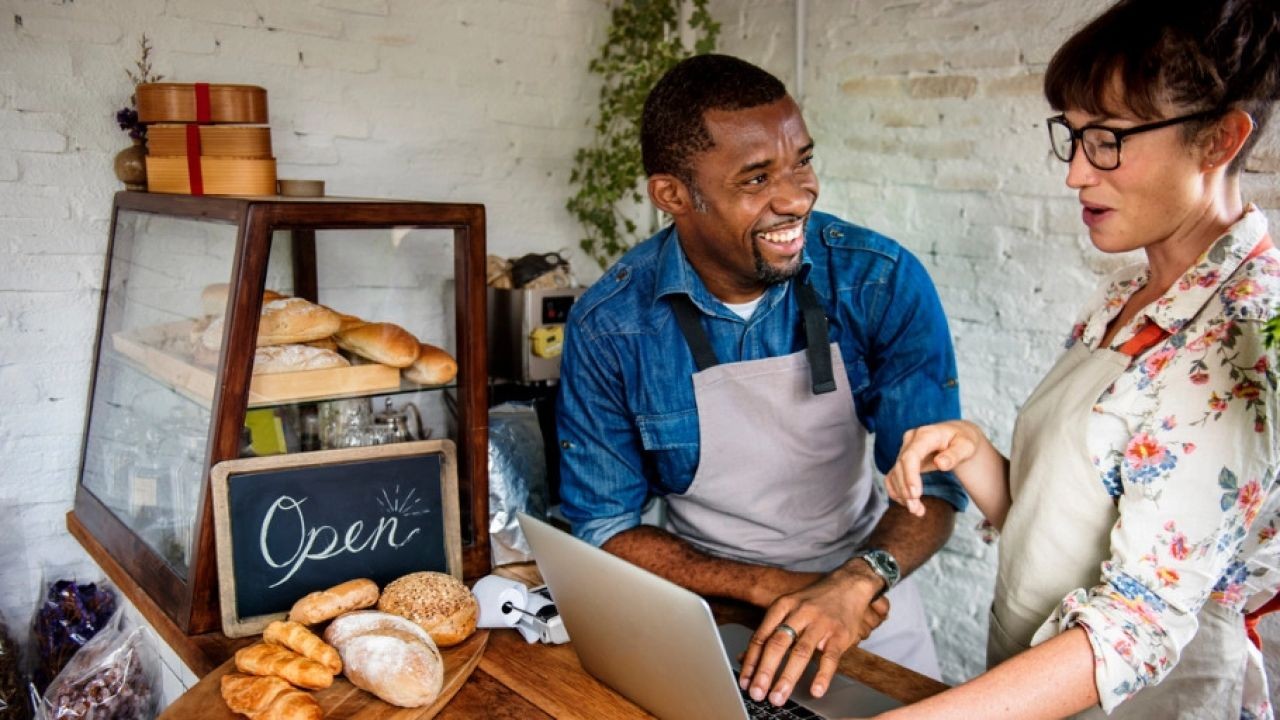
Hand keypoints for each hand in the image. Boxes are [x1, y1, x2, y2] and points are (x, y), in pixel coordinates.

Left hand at [737, 566, 888, 706]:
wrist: (849, 584)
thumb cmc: (814, 600)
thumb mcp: (788, 608)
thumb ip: (768, 632)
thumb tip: (743, 658)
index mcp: (782, 606)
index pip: (762, 636)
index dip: (751, 661)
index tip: (745, 681)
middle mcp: (800, 613)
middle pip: (778, 643)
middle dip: (765, 671)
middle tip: (757, 692)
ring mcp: (821, 623)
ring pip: (801, 652)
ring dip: (787, 677)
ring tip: (778, 696)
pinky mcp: (840, 634)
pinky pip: (830, 657)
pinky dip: (823, 675)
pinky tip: (815, 690)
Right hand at [886, 421, 982, 516]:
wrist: (957, 436)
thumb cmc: (963, 441)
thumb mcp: (966, 446)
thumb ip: (955, 455)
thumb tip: (940, 464)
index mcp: (925, 435)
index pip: (910, 456)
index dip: (910, 476)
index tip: (916, 495)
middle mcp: (910, 441)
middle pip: (900, 467)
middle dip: (905, 490)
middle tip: (916, 510)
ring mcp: (904, 450)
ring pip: (895, 474)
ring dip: (902, 494)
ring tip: (917, 511)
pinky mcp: (903, 461)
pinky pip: (893, 477)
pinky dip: (898, 492)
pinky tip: (909, 504)